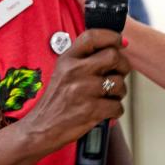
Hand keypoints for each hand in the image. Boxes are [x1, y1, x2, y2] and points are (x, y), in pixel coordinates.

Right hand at [22, 29, 128, 156]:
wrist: (41, 128)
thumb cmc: (57, 99)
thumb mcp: (64, 71)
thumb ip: (87, 57)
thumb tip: (123, 43)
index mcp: (67, 59)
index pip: (93, 36)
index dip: (112, 36)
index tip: (120, 43)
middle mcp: (75, 71)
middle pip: (114, 56)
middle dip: (123, 66)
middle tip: (117, 75)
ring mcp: (84, 90)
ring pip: (120, 83)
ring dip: (120, 92)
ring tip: (108, 97)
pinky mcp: (91, 110)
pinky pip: (118, 106)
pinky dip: (115, 111)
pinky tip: (105, 111)